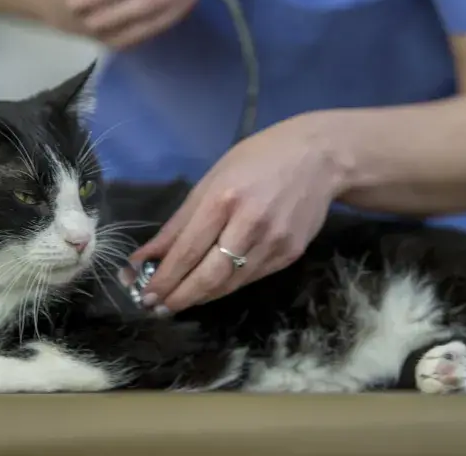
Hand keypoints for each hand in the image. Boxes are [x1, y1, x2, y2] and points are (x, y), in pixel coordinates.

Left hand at [127, 115, 342, 313]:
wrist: (320, 158)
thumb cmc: (258, 160)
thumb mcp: (212, 179)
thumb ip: (179, 223)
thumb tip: (145, 256)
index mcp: (224, 199)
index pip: (188, 250)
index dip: (164, 278)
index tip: (144, 295)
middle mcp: (250, 224)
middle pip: (209, 276)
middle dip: (179, 297)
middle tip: (156, 308)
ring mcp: (274, 243)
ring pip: (230, 284)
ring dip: (200, 297)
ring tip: (177, 301)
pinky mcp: (290, 255)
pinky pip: (250, 278)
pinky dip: (226, 286)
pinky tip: (210, 288)